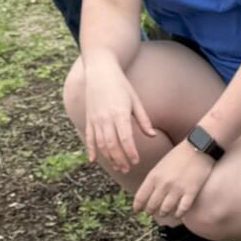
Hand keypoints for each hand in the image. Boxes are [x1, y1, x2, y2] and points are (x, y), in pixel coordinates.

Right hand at [85, 61, 154, 175]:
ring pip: (100, 144)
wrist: (100, 71)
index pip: (125, 138)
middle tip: (127, 169)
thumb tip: (152, 136)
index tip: (136, 161)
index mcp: (120, 113)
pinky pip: (89, 137)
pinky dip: (90, 150)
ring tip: (117, 167)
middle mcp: (106, 118)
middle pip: (112, 145)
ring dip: (108, 157)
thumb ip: (143, 120)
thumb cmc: (120, 85)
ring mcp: (95, 119)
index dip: (131, 152)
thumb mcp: (135, 100)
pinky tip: (93, 160)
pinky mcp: (88, 118)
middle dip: (120, 159)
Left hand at [134, 140, 213, 226]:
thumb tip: (148, 194)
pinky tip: (177, 214)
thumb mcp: (161, 165)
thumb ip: (154, 179)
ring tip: (164, 213)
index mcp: (154, 176)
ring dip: (163, 214)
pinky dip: (178, 214)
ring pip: (165, 210)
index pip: (140, 197)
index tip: (138, 210)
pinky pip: (182, 210)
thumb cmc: (179, 155)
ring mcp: (177, 189)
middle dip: (150, 211)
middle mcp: (163, 184)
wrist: (199, 147)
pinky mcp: (191, 192)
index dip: (137, 206)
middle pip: (151, 206)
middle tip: (151, 212)